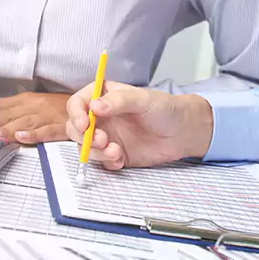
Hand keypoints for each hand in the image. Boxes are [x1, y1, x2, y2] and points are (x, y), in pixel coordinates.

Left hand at [0, 91, 67, 143]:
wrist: (87, 107)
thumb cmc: (55, 108)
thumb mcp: (31, 105)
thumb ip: (10, 112)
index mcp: (22, 99)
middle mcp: (31, 105)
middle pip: (5, 114)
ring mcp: (45, 115)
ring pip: (21, 122)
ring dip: (4, 129)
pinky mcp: (59, 126)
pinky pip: (45, 131)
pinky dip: (33, 135)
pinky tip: (21, 138)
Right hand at [63, 81, 213, 169]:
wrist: (183, 132)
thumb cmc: (165, 108)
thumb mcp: (143, 99)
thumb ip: (119, 101)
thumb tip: (94, 106)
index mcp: (103, 97)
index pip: (78, 103)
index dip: (76, 113)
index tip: (85, 124)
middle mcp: (100, 117)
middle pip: (76, 127)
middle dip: (83, 137)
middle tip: (101, 140)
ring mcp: (106, 136)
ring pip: (85, 146)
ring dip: (95, 152)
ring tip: (115, 151)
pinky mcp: (114, 153)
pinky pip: (101, 161)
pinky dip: (107, 162)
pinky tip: (120, 158)